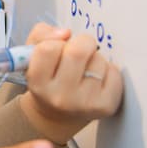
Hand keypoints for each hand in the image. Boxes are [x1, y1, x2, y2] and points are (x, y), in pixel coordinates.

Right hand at [19, 23, 123, 142]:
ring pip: (98, 60)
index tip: (57, 48)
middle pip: (78, 52)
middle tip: (79, 49)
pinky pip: (114, 73)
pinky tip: (98, 77)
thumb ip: (42, 34)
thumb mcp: (32, 54)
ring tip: (86, 67)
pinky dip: (108, 69)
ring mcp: (84, 103)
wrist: (57, 114)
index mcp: (37, 82)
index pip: (48, 48)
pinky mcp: (105, 106)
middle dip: (81, 43)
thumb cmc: (46, 77)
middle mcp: (59, 96)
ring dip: (94, 57)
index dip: (55, 42)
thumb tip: (66, 33)